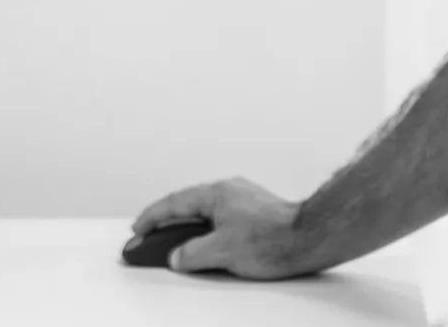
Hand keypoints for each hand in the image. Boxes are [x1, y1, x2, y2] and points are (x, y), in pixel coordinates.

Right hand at [129, 177, 309, 278]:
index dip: (152, 217)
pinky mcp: (256, 213)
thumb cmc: (273, 239)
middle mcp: (229, 191)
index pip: (174, 203)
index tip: (138, 229)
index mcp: (216, 194)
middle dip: (167, 225)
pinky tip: (209, 245)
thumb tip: (178, 256)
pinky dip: (207, 231)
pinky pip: (221, 219)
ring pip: (206, 214)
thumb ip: (191, 253)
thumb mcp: (221, 251)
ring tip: (177, 247)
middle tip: (150, 241)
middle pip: (189, 206)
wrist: (309, 238)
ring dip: (188, 229)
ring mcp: (244, 200)